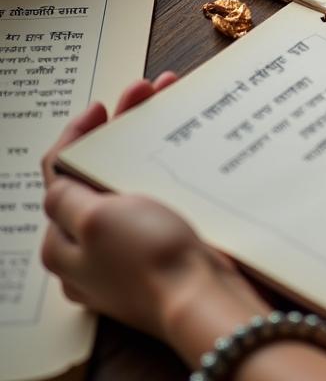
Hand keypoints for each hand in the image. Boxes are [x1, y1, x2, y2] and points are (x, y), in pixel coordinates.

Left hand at [40, 74, 264, 345]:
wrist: (202, 296)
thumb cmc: (149, 258)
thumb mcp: (96, 219)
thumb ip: (68, 197)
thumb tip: (58, 183)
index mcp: (64, 241)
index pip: (58, 176)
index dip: (78, 134)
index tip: (102, 106)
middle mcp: (92, 247)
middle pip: (98, 172)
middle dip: (120, 128)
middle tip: (145, 94)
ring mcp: (128, 249)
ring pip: (131, 179)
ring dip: (147, 140)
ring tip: (173, 105)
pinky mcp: (162, 248)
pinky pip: (158, 196)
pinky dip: (168, 165)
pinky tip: (189, 146)